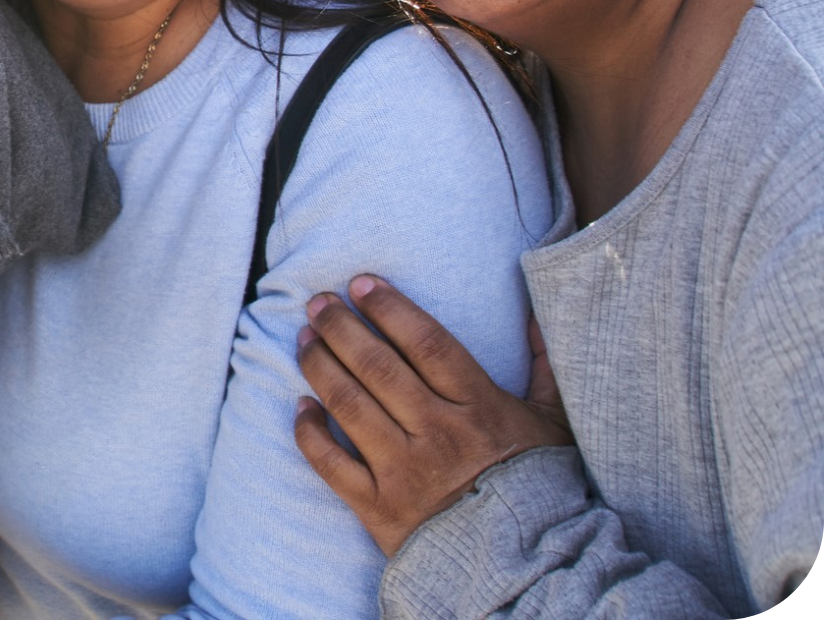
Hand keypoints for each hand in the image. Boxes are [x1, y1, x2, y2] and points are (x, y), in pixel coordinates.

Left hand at [294, 275, 570, 556]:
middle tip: (318, 301)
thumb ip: (544, 368)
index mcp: (478, 408)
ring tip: (303, 338)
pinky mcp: (379, 509)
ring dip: (320, 365)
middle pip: (379, 367)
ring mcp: (405, 472)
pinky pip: (333, 465)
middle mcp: (438, 434)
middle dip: (342, 327)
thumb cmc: (539, 489)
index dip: (391, 308)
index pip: (427, 343)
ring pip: (350, 405)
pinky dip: (310, 433)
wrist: (528, 571)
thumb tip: (538, 317)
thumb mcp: (554, 425)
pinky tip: (300, 406)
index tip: (361, 282)